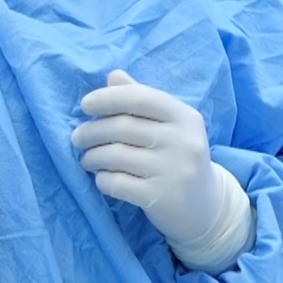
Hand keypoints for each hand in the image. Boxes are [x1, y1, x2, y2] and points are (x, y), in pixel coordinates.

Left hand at [73, 70, 225, 245]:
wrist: (206, 206)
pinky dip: (102, 180)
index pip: (140, 97)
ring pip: (115, 156)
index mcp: (186, 117)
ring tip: (87, 159)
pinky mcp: (162, 197)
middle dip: (91, 131)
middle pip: (123, 127)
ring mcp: (174, 170)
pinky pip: (117, 183)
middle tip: (77, 138)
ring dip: (92, 157)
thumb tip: (113, 76)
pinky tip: (102, 179)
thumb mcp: (170, 126)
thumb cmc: (179, 157)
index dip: (108, 98)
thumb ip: (142, 99)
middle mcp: (183, 141)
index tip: (85, 105)